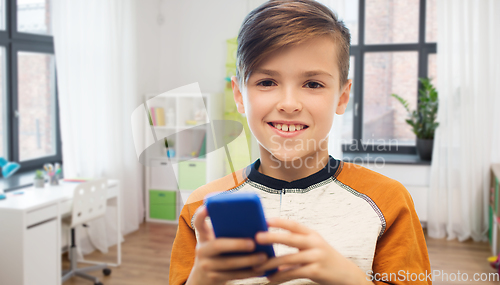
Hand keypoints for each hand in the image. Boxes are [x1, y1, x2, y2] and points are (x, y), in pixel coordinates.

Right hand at [186, 206, 268, 284]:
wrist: (205, 276)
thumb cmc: (219, 251)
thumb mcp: (217, 239)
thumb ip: (229, 231)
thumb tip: (257, 224)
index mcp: (204, 236)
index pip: (198, 223)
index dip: (201, 215)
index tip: (207, 208)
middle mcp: (202, 250)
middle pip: (217, 245)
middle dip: (236, 244)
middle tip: (253, 243)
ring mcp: (206, 265)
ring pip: (228, 263)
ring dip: (248, 260)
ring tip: (263, 257)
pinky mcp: (214, 278)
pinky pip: (233, 275)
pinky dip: (248, 272)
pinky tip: (261, 269)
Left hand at [253, 218, 373, 284]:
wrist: (347, 275)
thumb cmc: (325, 260)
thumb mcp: (314, 247)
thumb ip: (297, 245)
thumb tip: (271, 249)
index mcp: (313, 234)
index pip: (294, 225)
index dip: (280, 221)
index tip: (265, 220)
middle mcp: (315, 243)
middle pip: (290, 238)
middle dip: (272, 237)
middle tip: (257, 237)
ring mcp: (316, 257)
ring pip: (289, 259)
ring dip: (271, 263)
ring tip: (257, 267)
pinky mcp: (316, 271)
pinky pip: (293, 273)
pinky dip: (280, 276)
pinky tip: (270, 279)